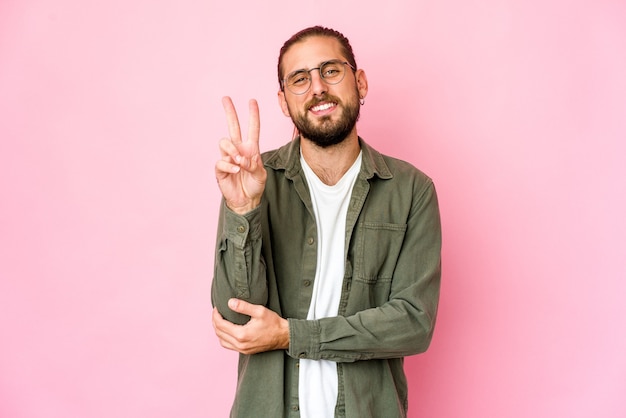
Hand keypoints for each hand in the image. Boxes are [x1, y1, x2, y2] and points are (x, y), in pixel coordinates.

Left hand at [212, 299, 289, 354]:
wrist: (283, 336)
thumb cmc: (273, 323)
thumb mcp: (259, 311)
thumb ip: (243, 306)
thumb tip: (229, 302)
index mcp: (242, 334)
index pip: (221, 325)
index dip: (216, 315)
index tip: (216, 308)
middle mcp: (240, 344)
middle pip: (219, 333)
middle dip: (215, 322)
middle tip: (216, 312)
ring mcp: (242, 349)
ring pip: (222, 341)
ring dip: (218, 331)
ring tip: (219, 320)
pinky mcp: (245, 351)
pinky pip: (229, 346)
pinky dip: (224, 338)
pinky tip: (227, 330)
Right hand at [215, 97, 266, 213]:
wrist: (246, 201)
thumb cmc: (255, 186)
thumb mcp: (261, 175)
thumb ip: (254, 165)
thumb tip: (241, 159)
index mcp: (251, 149)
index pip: (252, 128)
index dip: (253, 115)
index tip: (252, 101)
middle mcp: (238, 150)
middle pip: (232, 127)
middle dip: (230, 112)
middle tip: (226, 98)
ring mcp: (228, 158)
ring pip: (224, 142)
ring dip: (232, 150)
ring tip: (239, 162)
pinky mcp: (220, 169)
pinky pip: (221, 161)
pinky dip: (230, 166)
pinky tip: (236, 171)